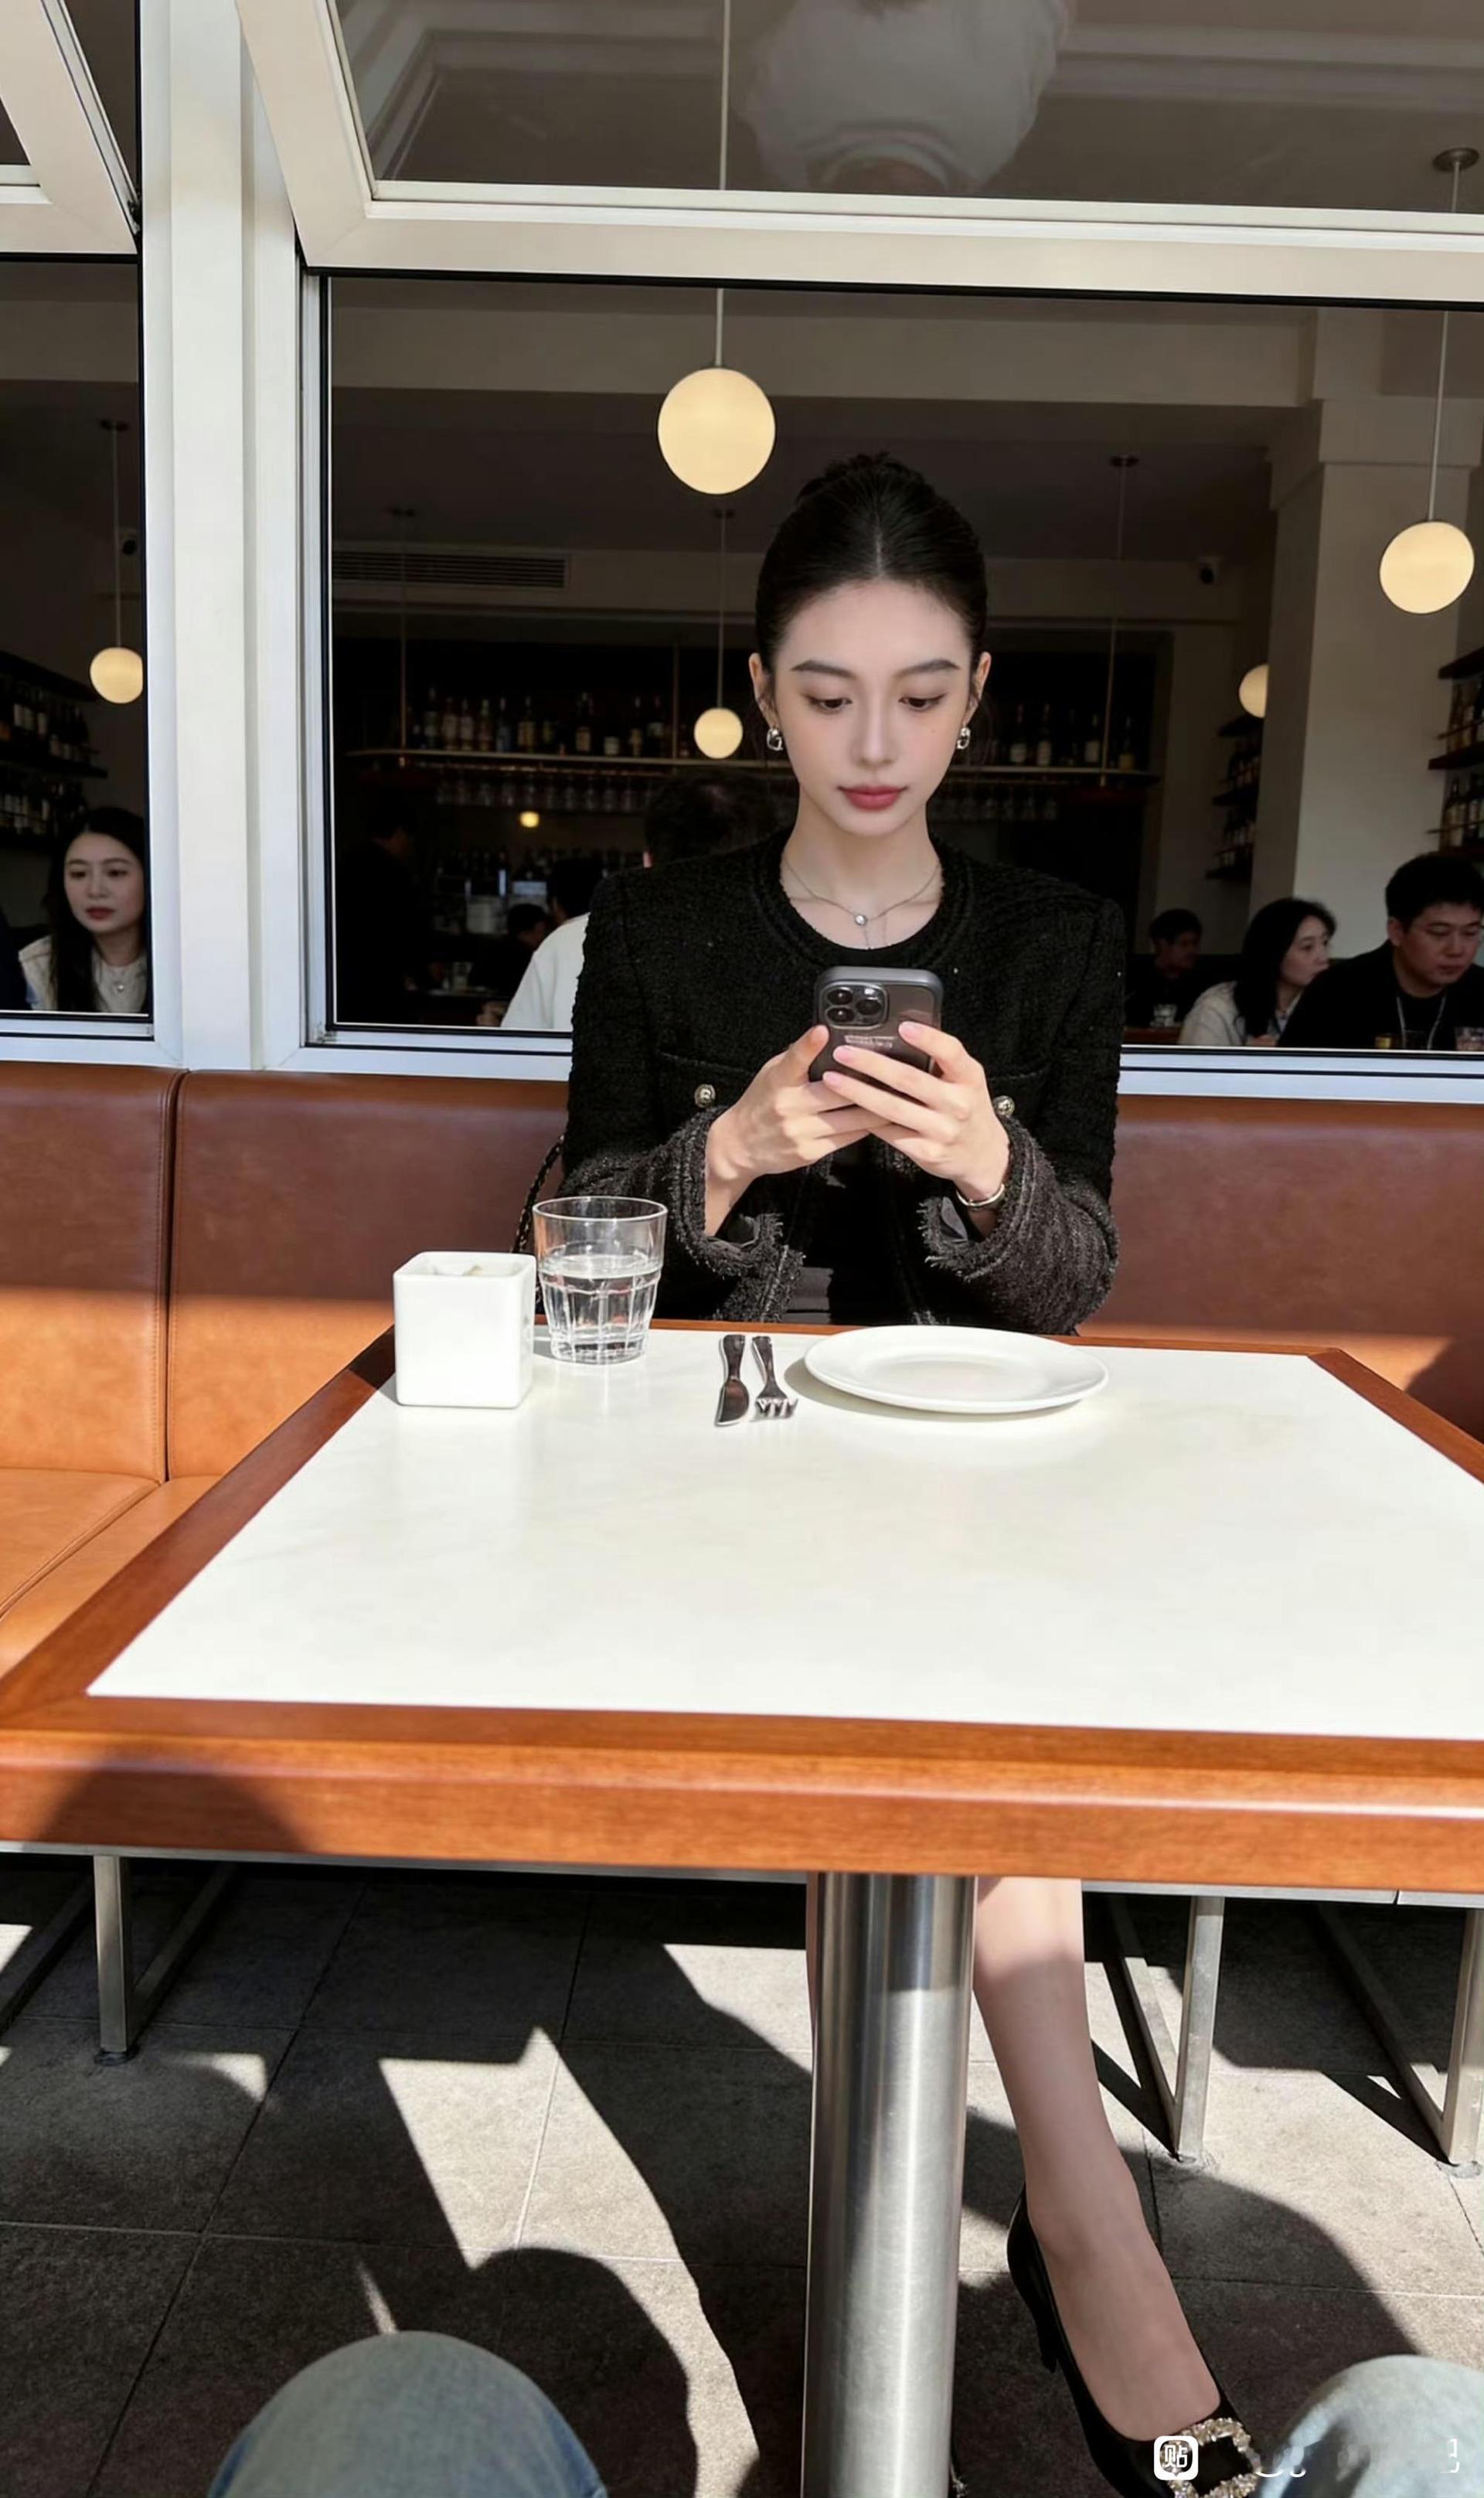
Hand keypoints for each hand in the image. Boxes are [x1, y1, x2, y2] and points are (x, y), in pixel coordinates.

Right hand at [705, 1024, 876, 1232]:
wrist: (740, 1145)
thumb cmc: (762, 1102)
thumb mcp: (772, 1073)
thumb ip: (798, 1059)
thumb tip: (827, 1037)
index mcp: (778, 1081)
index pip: (793, 1060)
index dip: (808, 1045)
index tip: (822, 1031)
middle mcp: (788, 1106)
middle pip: (837, 1091)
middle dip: (867, 1081)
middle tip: (894, 1070)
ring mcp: (800, 1131)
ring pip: (850, 1118)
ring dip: (878, 1106)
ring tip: (900, 1095)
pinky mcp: (810, 1152)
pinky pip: (848, 1138)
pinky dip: (868, 1127)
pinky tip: (883, 1118)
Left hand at [818, 1022, 1009, 1207]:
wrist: (983, 1155)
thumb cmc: (966, 1108)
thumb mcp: (965, 1080)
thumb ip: (941, 1062)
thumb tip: (898, 1035)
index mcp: (969, 1077)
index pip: (950, 1052)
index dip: (927, 1038)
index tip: (902, 1026)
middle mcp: (958, 1103)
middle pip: (909, 1079)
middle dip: (871, 1064)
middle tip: (843, 1053)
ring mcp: (942, 1130)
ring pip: (892, 1108)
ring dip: (858, 1092)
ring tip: (833, 1079)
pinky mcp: (927, 1152)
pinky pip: (890, 1132)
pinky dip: (866, 1119)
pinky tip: (847, 1108)